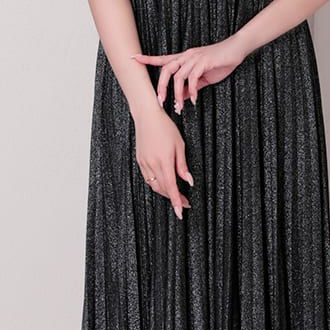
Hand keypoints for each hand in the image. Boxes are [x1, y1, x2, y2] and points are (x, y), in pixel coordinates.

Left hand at [132, 36, 248, 112]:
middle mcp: (187, 56)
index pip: (162, 59)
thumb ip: (192, 85)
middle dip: (161, 87)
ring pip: (178, 76)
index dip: (148, 59)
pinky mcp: (204, 61)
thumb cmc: (221, 61)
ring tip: (180, 106)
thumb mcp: (204, 77)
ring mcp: (195, 58)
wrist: (237, 49)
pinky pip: (193, 78)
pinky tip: (195, 99)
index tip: (133, 58)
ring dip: (177, 94)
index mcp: (184, 58)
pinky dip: (192, 90)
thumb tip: (183, 96)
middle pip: (166, 70)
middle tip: (160, 102)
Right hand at [133, 104, 193, 220]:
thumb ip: (183, 166)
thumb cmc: (164, 127)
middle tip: (184, 202)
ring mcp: (144, 163)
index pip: (171, 188)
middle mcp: (152, 165)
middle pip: (163, 189)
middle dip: (173, 198)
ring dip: (165, 192)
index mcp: (164, 161)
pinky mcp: (140, 161)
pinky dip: (156, 183)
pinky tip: (163, 182)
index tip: (181, 212)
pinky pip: (148, 178)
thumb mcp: (180, 145)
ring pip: (154, 185)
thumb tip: (189, 181)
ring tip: (175, 194)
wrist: (147, 117)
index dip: (176, 202)